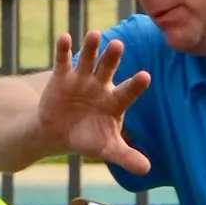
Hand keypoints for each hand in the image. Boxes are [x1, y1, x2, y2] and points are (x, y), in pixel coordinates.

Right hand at [41, 31, 151, 174]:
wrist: (59, 133)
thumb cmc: (89, 138)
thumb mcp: (107, 149)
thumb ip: (126, 156)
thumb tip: (147, 170)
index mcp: (116, 101)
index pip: (128, 91)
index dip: (136, 84)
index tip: (145, 76)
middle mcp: (101, 85)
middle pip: (108, 68)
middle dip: (112, 57)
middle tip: (118, 45)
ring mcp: (82, 78)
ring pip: (88, 59)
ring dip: (90, 47)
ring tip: (94, 35)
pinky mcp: (62, 77)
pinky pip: (63, 61)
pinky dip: (63, 49)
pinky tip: (64, 37)